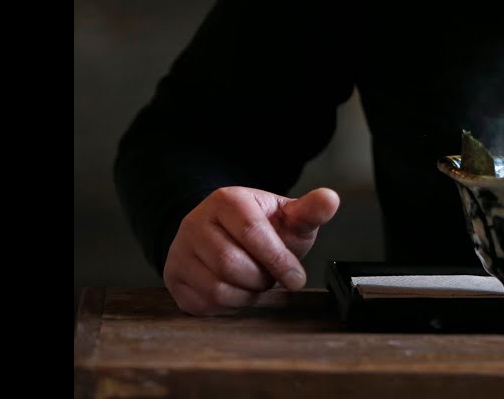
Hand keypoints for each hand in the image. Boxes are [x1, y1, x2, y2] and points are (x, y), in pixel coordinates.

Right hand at [163, 186, 340, 315]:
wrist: (228, 236)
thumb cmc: (265, 228)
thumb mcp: (290, 217)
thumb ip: (310, 211)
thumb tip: (330, 199)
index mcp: (226, 200)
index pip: (252, 233)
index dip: (278, 260)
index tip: (297, 278)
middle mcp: (195, 222)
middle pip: (232, 264)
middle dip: (261, 278)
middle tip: (270, 276)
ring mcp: (179, 251)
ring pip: (217, 288)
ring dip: (247, 294)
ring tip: (254, 281)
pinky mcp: (173, 278)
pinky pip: (204, 304)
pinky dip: (230, 305)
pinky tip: (238, 290)